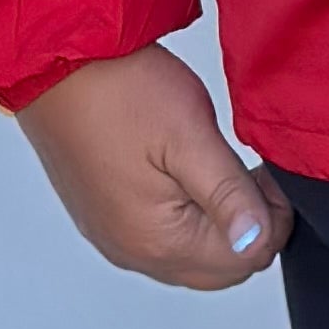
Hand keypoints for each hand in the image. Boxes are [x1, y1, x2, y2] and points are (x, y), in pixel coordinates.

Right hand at [14, 45, 289, 286]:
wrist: (56, 61)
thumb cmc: (117, 90)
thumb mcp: (191, 136)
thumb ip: (229, 196)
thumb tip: (256, 240)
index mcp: (157, 241)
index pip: (247, 259)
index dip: (272, 216)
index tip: (266, 173)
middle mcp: (132, 250)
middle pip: (219, 267)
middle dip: (248, 226)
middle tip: (247, 171)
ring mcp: (113, 236)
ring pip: (192, 255)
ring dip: (217, 222)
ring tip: (215, 166)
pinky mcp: (103, 217)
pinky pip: (160, 239)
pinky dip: (186, 217)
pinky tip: (185, 172)